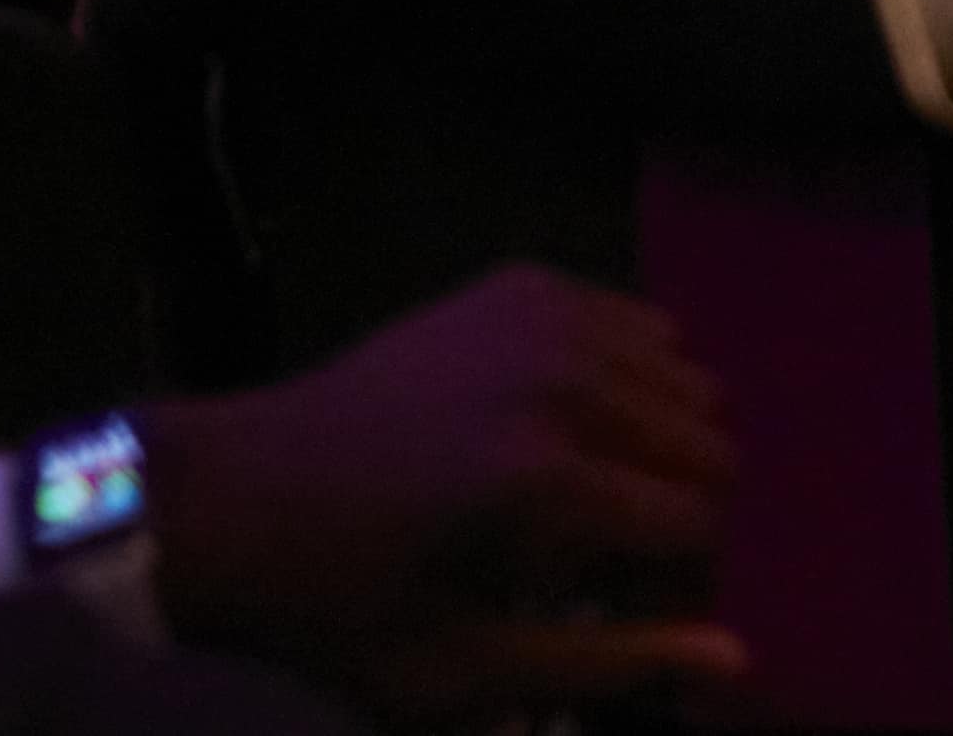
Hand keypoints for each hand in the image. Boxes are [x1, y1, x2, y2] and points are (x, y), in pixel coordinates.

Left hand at [142, 264, 742, 727]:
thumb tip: (734, 653)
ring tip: (587, 494)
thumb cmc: (330, 607)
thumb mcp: (453, 669)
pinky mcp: (522, 284)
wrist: (218, 499)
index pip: (697, 523)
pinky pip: (640, 326)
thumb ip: (603, 662)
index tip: (624, 613)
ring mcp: (546, 316)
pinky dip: (629, 381)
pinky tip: (564, 427)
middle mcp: (565, 378)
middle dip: (680, 514)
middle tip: (607, 561)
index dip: (678, 585)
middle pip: (711, 446)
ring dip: (660, 447)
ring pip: (689, 380)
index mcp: (546, 477)